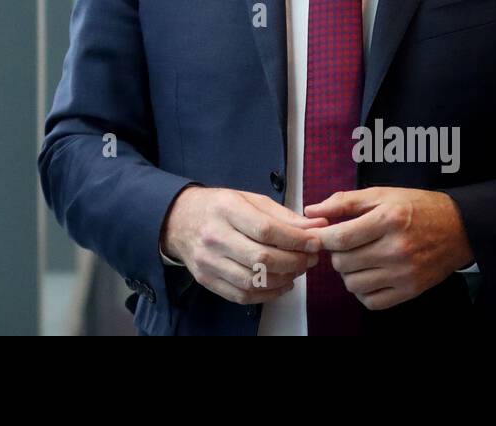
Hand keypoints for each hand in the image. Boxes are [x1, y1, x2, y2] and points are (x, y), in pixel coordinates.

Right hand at [161, 187, 327, 304]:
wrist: (178, 219)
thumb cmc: (219, 207)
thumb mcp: (249, 200)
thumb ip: (284, 215)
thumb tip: (317, 227)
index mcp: (226, 209)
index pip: (266, 230)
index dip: (296, 240)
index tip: (315, 242)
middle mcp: (214, 236)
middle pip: (262, 258)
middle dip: (294, 262)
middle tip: (309, 259)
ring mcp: (208, 260)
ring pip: (253, 281)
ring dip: (283, 280)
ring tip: (296, 270)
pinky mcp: (206, 279)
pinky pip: (242, 295)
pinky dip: (267, 294)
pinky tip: (280, 284)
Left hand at [304, 187, 473, 310]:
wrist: (459, 228)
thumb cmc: (417, 207)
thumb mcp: (382, 194)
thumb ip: (344, 201)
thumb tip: (311, 210)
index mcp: (388, 219)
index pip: (340, 238)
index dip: (321, 238)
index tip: (319, 235)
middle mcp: (396, 248)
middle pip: (343, 262)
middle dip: (335, 253)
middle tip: (344, 244)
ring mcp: (404, 273)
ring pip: (353, 283)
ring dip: (347, 272)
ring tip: (357, 258)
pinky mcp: (410, 290)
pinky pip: (371, 301)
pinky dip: (363, 291)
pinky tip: (369, 275)